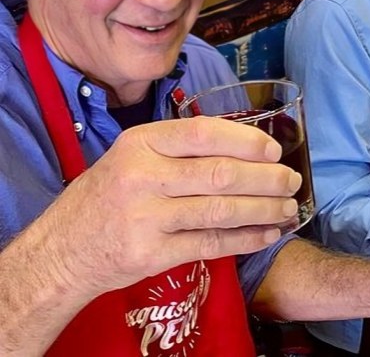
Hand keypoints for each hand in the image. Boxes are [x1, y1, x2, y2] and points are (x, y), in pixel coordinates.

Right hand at [48, 116, 300, 295]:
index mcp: (141, 142)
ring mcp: (145, 217)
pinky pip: (211, 244)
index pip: (203, 133)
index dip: (246, 141)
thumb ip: (179, 149)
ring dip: (263, 209)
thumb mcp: (131, 157)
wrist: (61, 250)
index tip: (274, 150)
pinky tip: (267, 233)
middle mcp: (142, 176)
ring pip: (221, 210)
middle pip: (220, 174)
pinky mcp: (151, 254)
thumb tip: (247, 146)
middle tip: (291, 181)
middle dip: (266, 179)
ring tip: (287, 208)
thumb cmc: (107, 196)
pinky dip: (246, 239)